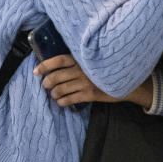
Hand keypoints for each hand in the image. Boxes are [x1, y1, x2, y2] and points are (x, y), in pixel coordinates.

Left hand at [35, 54, 151, 108]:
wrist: (127, 82)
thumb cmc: (107, 70)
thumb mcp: (94, 62)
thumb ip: (80, 62)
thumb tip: (59, 66)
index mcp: (82, 59)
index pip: (58, 60)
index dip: (45, 65)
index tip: (36, 71)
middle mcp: (82, 70)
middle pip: (55, 77)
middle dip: (46, 82)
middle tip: (45, 85)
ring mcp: (85, 83)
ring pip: (60, 90)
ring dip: (53, 93)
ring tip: (54, 94)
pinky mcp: (90, 95)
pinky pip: (69, 99)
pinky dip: (61, 101)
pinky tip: (61, 101)